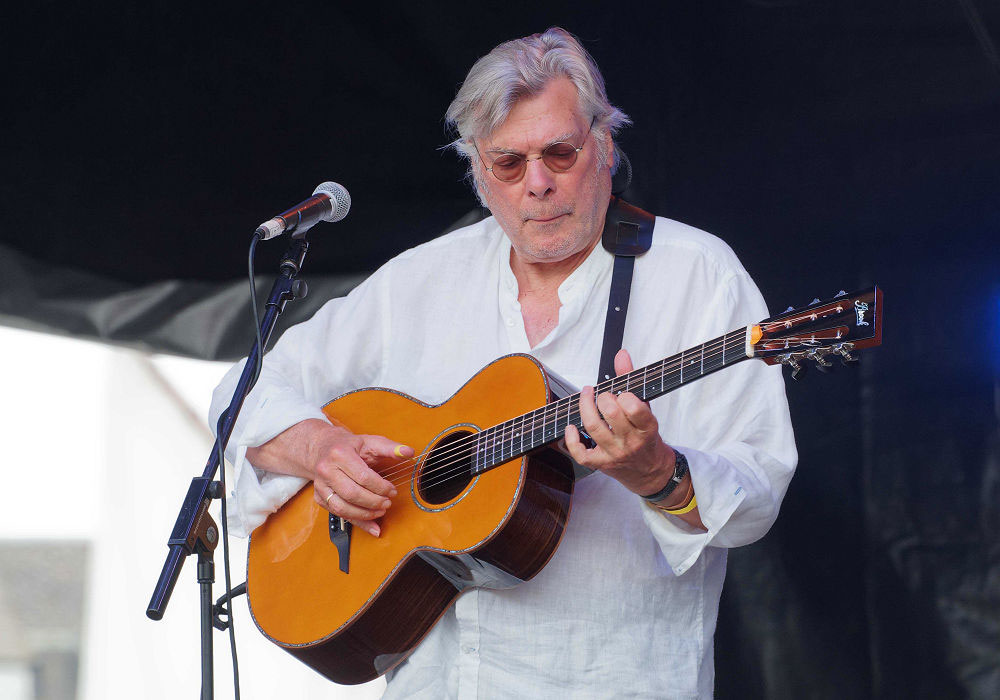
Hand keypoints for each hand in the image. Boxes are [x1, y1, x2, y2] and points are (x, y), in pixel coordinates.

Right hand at [246, 418, 412, 536]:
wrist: (324, 448)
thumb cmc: (350, 446)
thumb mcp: (370, 442)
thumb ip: (390, 448)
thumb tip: (409, 452)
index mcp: (339, 454)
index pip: (363, 476)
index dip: (380, 487)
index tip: (392, 491)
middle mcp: (326, 470)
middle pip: (352, 494)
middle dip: (373, 502)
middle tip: (387, 503)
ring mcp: (320, 485)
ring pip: (342, 507)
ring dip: (364, 515)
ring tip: (380, 512)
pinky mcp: (319, 498)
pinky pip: (338, 514)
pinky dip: (357, 522)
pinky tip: (372, 525)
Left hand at [564, 349, 675, 495]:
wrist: (649, 471)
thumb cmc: (646, 437)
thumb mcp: (645, 408)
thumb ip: (631, 380)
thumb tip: (621, 355)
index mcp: (646, 427)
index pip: (634, 407)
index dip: (624, 395)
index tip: (620, 393)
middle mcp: (631, 441)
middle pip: (610, 414)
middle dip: (603, 398)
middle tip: (602, 395)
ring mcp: (614, 453)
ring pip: (593, 427)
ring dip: (585, 407)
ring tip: (586, 397)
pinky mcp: (601, 464)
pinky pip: (581, 454)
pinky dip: (571, 439)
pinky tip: (571, 427)